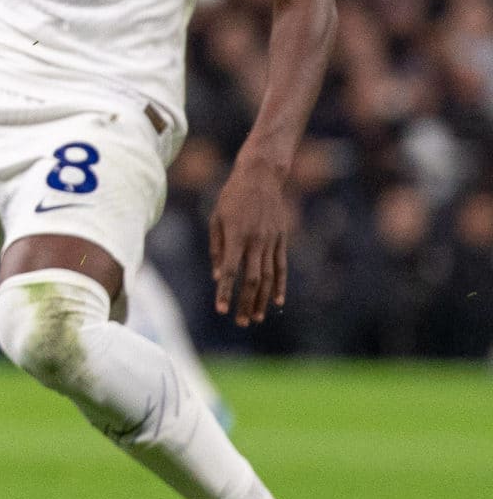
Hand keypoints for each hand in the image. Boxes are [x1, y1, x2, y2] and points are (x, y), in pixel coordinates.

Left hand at [209, 153, 292, 325]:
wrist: (261, 177)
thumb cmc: (232, 197)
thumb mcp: (216, 219)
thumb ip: (216, 248)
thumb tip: (216, 276)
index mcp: (235, 236)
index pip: (229, 271)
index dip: (225, 292)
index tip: (220, 310)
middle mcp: (255, 242)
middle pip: (251, 280)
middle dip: (245, 302)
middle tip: (241, 322)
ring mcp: (271, 241)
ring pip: (268, 277)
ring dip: (262, 300)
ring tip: (256, 318)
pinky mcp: (282, 240)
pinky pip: (281, 267)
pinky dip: (280, 285)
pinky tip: (277, 302)